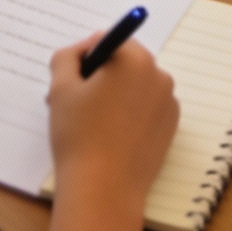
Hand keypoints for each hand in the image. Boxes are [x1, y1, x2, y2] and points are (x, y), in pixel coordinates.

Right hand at [46, 34, 178, 207]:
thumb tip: (81, 52)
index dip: (84, 58)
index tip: (71, 83)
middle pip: (124, 62)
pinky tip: (111, 137)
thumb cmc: (79, 136)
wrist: (103, 190)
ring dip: (114, 94)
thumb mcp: (60, 88)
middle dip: (100, 76)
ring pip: (135, 86)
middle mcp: (160, 76)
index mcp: (136, 60)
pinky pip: (146, 108)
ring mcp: (169, 104)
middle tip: (76, 103)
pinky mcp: (171, 129)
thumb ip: (67, 57)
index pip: (106, 40)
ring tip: (91, 124)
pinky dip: (130, 114)